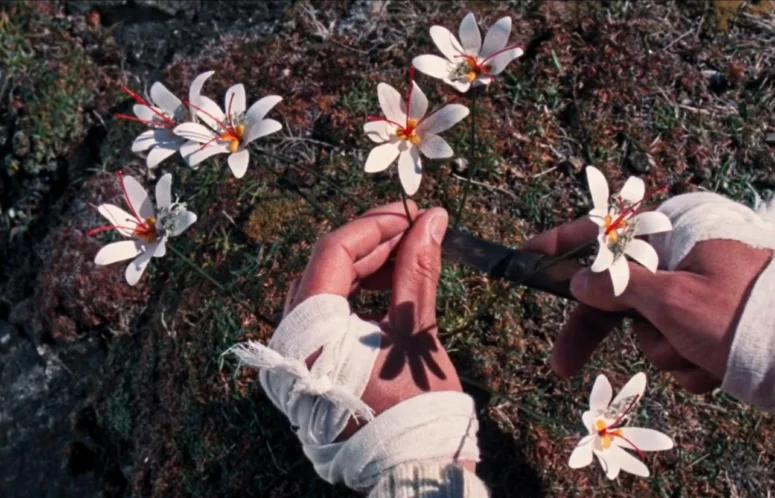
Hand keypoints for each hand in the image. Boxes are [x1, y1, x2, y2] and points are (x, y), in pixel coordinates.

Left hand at [284, 202, 469, 466]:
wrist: (410, 465)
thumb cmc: (413, 405)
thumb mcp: (415, 330)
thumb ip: (418, 269)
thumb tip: (433, 219)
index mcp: (307, 332)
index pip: (332, 253)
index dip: (374, 226)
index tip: (412, 214)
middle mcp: (290, 339)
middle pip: (326, 266)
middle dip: (374, 243)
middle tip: (416, 228)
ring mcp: (298, 351)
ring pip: (327, 286)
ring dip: (368, 265)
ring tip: (410, 255)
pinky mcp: (312, 361)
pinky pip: (330, 311)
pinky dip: (360, 292)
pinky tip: (391, 283)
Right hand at [524, 218, 771, 393]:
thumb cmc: (741, 316)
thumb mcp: (669, 301)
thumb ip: (616, 289)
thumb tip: (579, 280)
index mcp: (672, 239)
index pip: (602, 235)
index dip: (559, 246)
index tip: (525, 255)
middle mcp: (680, 264)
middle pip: (617, 296)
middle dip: (607, 334)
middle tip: (563, 366)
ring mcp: (696, 295)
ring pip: (647, 331)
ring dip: (667, 353)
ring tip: (701, 355)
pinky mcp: (710, 325)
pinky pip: (677, 349)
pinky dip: (691, 364)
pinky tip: (714, 365)